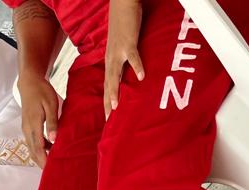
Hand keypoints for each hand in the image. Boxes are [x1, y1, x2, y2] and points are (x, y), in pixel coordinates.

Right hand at [18, 74, 60, 166]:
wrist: (29, 82)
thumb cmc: (42, 91)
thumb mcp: (51, 105)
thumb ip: (52, 122)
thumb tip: (53, 139)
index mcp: (33, 124)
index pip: (38, 147)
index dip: (43, 160)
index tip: (49, 170)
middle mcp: (27, 129)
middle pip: (33, 151)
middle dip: (41, 162)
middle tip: (52, 172)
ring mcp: (26, 128)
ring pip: (31, 147)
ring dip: (40, 156)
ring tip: (52, 162)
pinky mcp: (27, 126)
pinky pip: (32, 141)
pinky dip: (39, 148)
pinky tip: (49, 149)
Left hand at [104, 0, 145, 119]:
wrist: (122, 4)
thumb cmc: (125, 24)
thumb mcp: (123, 46)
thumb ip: (126, 60)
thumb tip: (134, 76)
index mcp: (111, 60)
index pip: (108, 84)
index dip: (107, 101)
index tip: (108, 117)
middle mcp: (112, 58)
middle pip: (109, 84)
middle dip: (108, 102)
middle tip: (108, 120)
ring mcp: (119, 51)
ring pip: (115, 74)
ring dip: (115, 90)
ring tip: (116, 106)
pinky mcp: (128, 42)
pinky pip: (133, 56)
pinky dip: (136, 66)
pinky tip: (141, 77)